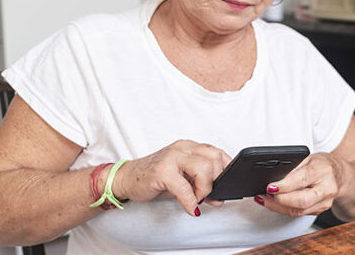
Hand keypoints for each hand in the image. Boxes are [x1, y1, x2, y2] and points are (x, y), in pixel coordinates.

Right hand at [111, 140, 230, 215]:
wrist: (127, 178)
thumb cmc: (155, 178)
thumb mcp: (183, 182)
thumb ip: (202, 187)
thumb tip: (220, 199)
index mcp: (189, 147)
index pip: (218, 152)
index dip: (226, 169)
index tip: (226, 184)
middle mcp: (182, 148)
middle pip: (214, 158)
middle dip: (216, 180)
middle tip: (208, 194)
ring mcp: (171, 158)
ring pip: (203, 168)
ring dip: (205, 189)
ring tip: (197, 199)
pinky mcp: (161, 171)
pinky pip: (183, 187)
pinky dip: (190, 201)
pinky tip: (190, 208)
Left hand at [255, 152, 343, 216]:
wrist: (339, 175)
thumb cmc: (322, 164)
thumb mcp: (308, 158)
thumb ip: (293, 168)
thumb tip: (275, 179)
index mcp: (323, 171)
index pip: (302, 180)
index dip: (284, 186)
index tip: (270, 187)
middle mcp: (326, 189)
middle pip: (302, 201)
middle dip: (280, 200)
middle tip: (265, 195)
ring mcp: (325, 202)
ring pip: (298, 211)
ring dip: (278, 207)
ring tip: (264, 200)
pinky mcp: (320, 210)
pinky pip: (299, 213)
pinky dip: (284, 209)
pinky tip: (274, 204)